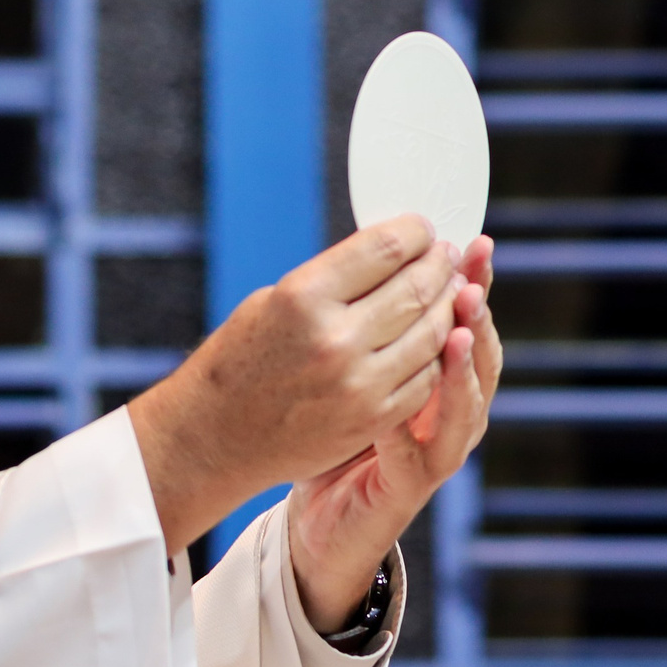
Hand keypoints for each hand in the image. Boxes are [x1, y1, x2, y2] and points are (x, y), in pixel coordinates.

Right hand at [128, 215, 461, 553]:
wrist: (217, 436)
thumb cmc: (241, 360)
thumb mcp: (274, 301)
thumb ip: (335, 280)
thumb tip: (394, 255)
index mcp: (305, 297)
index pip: (387, 247)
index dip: (416, 232)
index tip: (422, 230)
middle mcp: (335, 339)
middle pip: (416, 287)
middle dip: (439, 265)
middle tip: (446, 256)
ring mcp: (359, 384)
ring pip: (432, 332)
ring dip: (448, 306)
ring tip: (449, 291)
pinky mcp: (372, 418)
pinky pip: (426, 376)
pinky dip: (437, 353)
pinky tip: (434, 337)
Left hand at [287, 237, 499, 631]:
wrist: (318, 521)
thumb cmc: (330, 436)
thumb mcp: (348, 371)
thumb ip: (368, 326)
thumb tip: (374, 254)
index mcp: (439, 379)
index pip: (468, 322)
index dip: (473, 284)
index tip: (469, 243)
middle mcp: (449, 414)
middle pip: (481, 358)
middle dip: (476, 314)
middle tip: (467, 276)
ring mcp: (436, 453)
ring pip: (468, 407)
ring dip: (463, 368)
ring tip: (457, 331)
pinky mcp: (410, 486)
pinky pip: (418, 453)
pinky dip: (409, 424)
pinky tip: (400, 397)